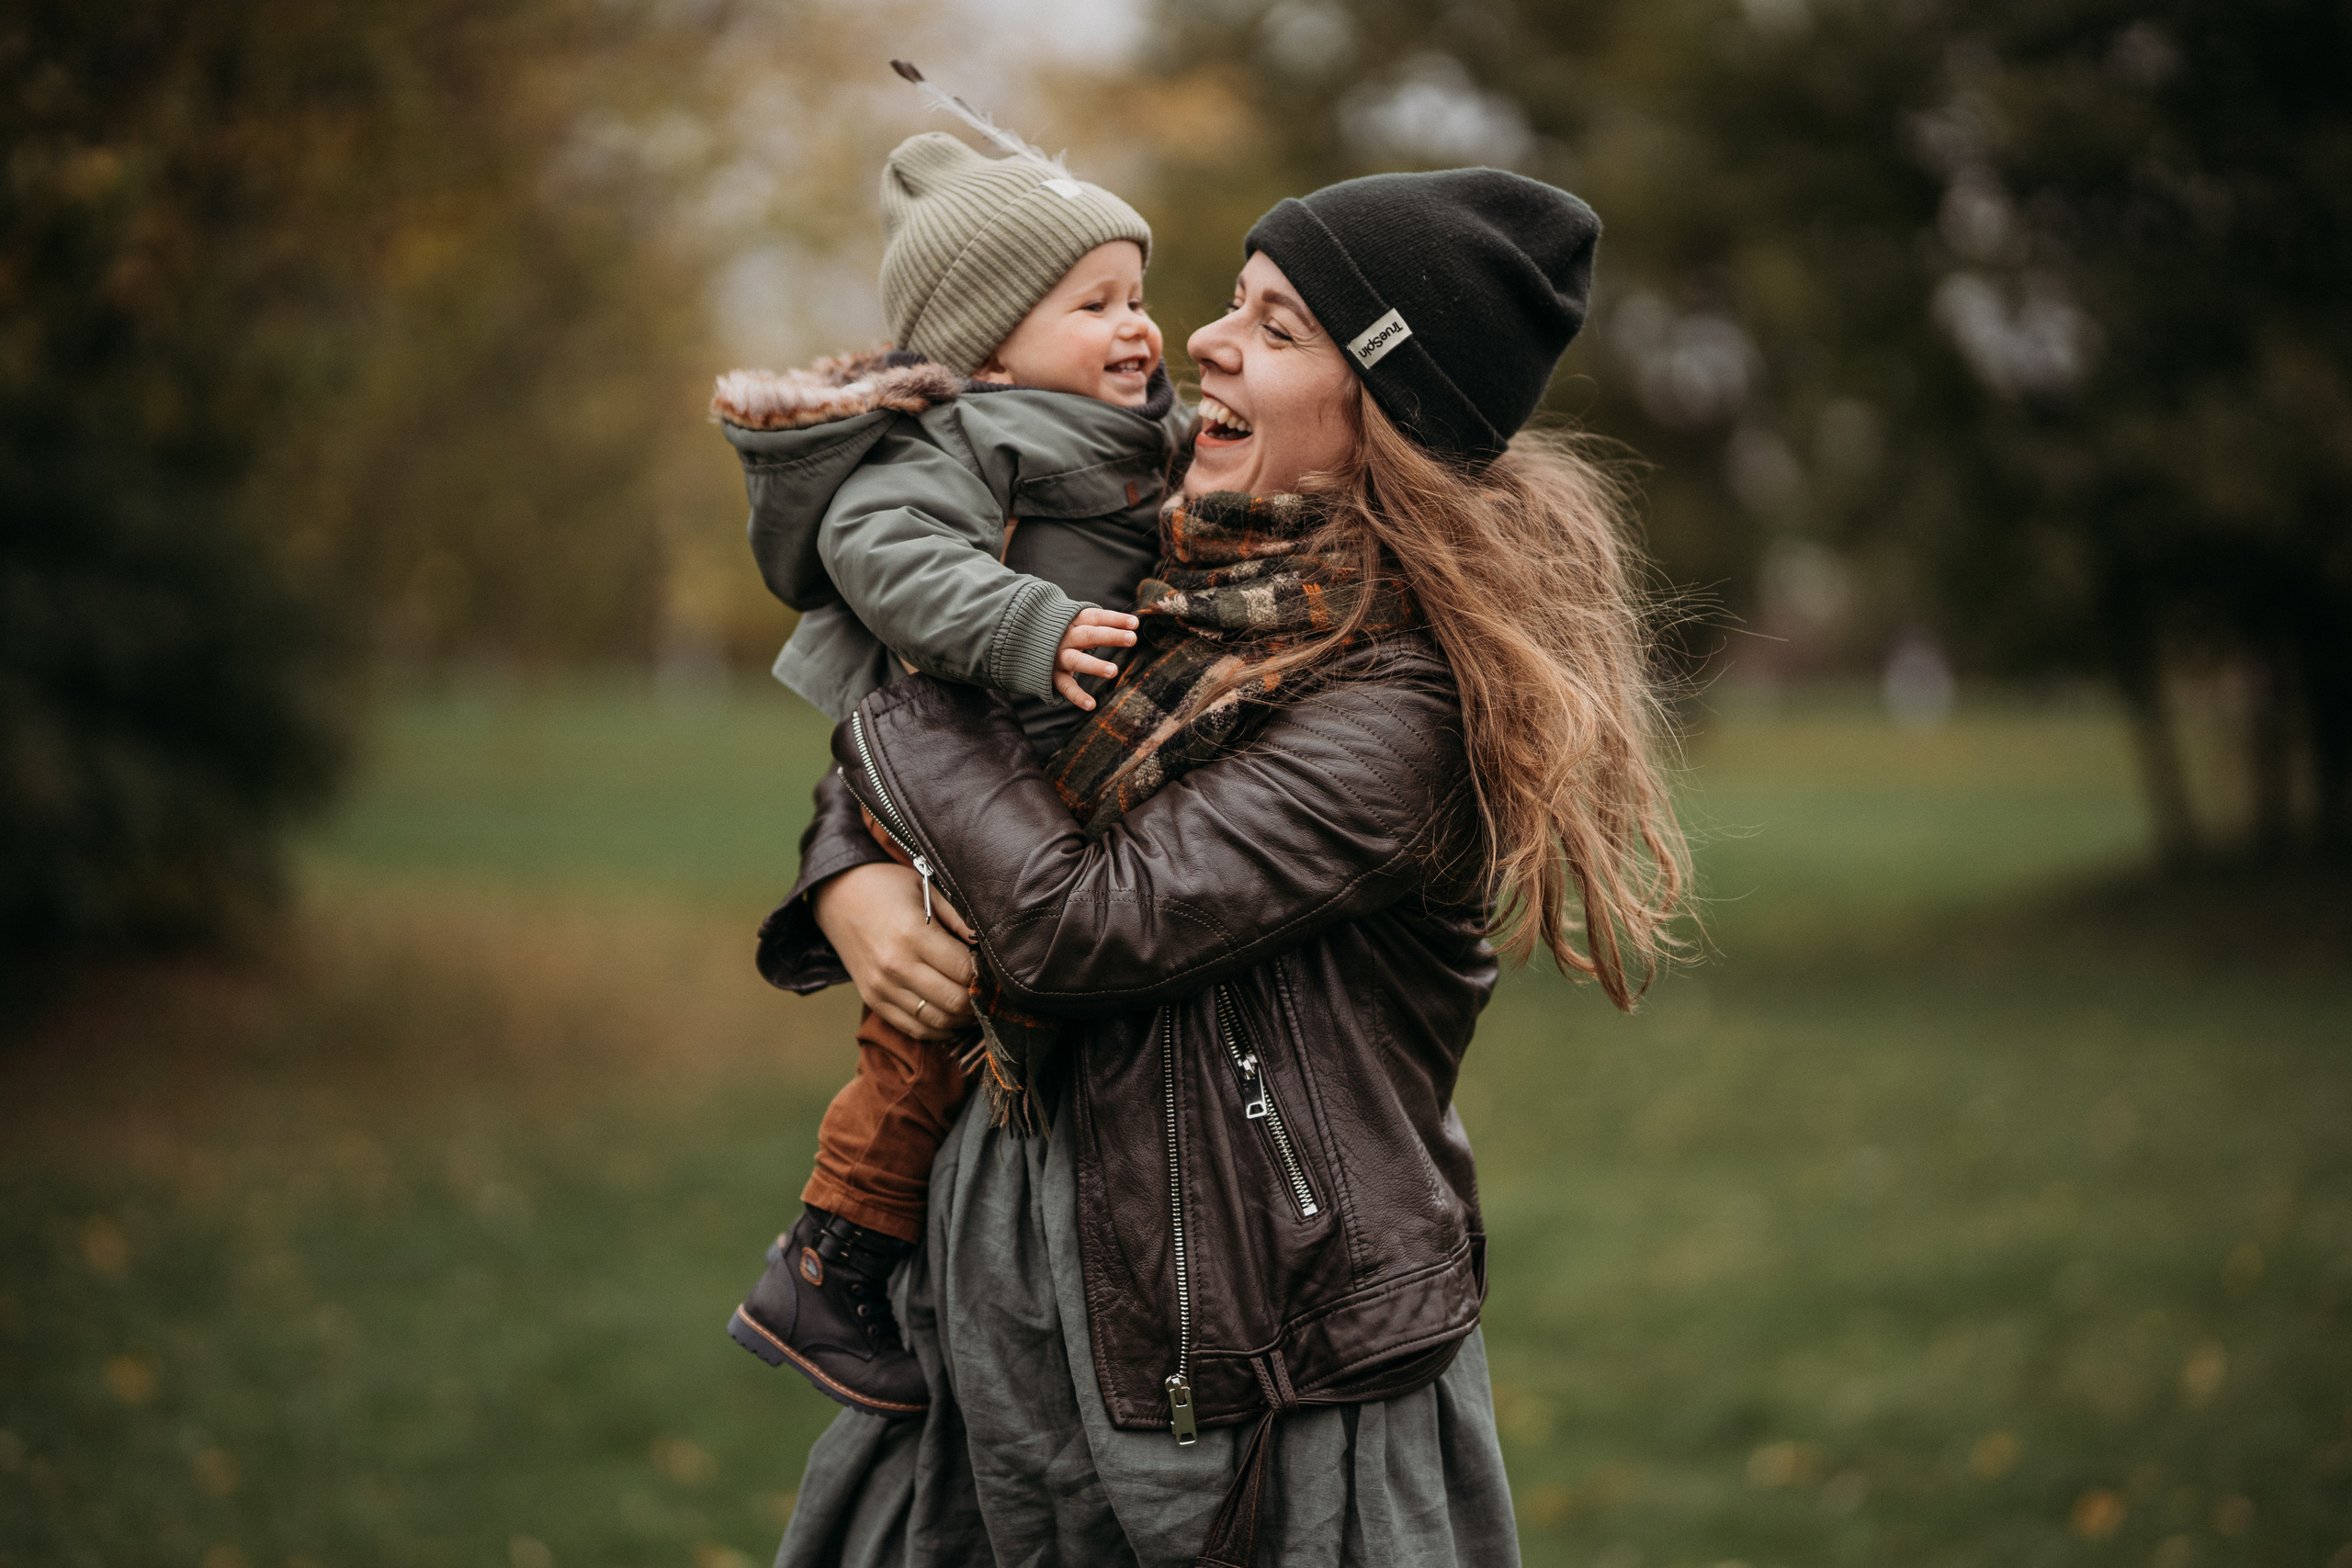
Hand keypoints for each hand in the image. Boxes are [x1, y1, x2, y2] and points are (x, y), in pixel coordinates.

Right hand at [812, 862, 977, 1040]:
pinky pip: (915, 1030)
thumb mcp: (928, 890)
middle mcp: (896, 966)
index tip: (994, 966)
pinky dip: (940, 1029)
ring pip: (939, 1022)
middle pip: (956, 1001)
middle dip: (979, 998)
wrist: (838, 896)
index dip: (987, 972)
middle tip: (989, 987)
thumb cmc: (890, 888)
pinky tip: (952, 1014)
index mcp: (913, 935)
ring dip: (963, 1017)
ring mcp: (882, 988)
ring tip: (974, 1001)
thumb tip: (991, 946)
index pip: (965, 970)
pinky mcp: (874, 1001)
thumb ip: (960, 918)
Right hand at [1054, 607, 1140, 709]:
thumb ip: (1094, 623)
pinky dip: (1077, 696)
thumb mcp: (1070, 621)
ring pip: (1076, 660)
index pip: (1095, 617)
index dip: (1114, 619)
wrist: (1017, 640)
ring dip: (1094, 665)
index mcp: (1071, 622)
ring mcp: (1056, 657)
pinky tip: (1091, 705)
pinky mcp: (1050, 676)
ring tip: (1114, 671)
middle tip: (1132, 639)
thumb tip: (1131, 623)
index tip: (1134, 623)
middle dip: (1110, 636)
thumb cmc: (1056, 632)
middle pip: (1089, 635)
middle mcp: (1064, 638)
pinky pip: (1064, 686)